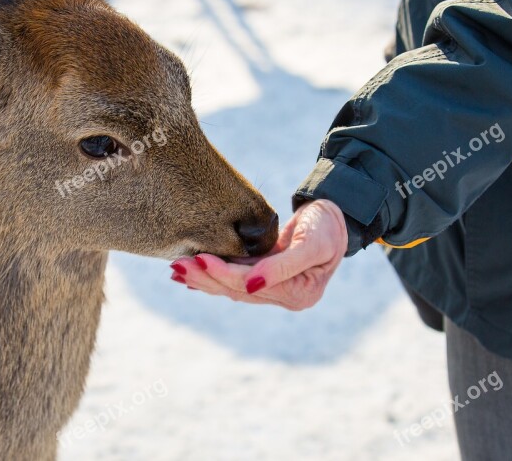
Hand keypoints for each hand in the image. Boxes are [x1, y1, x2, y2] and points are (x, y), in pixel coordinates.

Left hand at [170, 199, 347, 309]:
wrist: (335, 215)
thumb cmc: (327, 226)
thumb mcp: (311, 244)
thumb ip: (282, 266)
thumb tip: (250, 286)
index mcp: (298, 294)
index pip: (250, 286)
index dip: (222, 274)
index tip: (198, 260)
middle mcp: (284, 296)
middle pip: (235, 289)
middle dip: (204, 278)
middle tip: (176, 267)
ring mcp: (273, 288)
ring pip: (231, 286)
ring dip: (203, 278)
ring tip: (176, 270)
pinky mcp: (265, 275)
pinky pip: (235, 278)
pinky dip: (213, 274)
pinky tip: (192, 273)